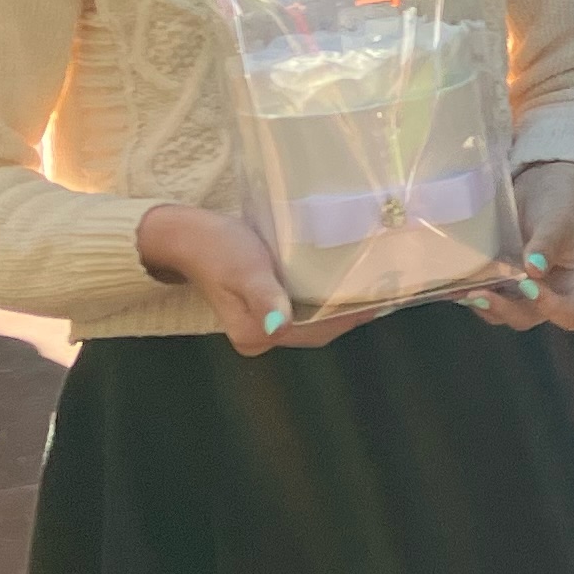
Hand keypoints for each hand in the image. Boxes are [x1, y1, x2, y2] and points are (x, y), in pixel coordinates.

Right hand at [134, 202, 359, 354]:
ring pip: (313, 321)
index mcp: (257, 334)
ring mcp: (262, 325)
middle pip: (318, 330)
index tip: (380, 299)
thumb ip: (264, 298)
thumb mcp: (245, 270)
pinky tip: (343, 281)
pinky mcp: (264, 310)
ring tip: (372, 284)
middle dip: (350, 313)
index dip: (349, 318)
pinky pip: (304, 309)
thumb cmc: (218, 248)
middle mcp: (261, 337)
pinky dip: (325, 298)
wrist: (187, 236)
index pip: (317, 332)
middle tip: (385, 288)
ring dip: (340, 306)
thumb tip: (280, 326)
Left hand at [460, 161, 573, 330]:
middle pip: (530, 317)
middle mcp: (551, 295)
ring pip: (504, 313)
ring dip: (485, 306)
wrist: (542, 192)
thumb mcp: (559, 220)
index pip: (572, 312)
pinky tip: (455, 287)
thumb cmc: (560, 206)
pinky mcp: (502, 285)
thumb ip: (548, 243)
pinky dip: (471, 295)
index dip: (553, 309)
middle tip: (482, 293)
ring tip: (466, 291)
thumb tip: (535, 270)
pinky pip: (486, 299)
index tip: (530, 285)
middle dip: (505, 309)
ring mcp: (523, 293)